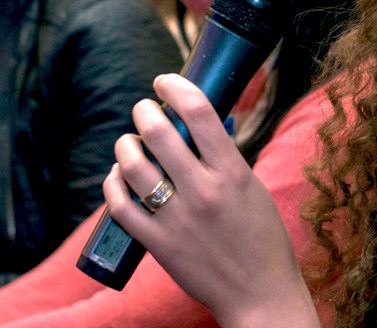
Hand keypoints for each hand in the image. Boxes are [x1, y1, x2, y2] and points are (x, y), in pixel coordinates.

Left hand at [104, 74, 319, 327]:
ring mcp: (178, 219)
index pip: (199, 112)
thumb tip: (199, 125)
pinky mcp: (159, 244)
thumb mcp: (253, 188)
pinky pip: (121, 206)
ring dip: (125, 146)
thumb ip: (225, 159)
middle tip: (145, 111)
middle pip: (158, 133)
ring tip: (130, 143)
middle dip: (144, 112)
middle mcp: (203, 192)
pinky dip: (113, 184)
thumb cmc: (263, 239)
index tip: (165, 81)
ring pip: (133, 166)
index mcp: (233, 173)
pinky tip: (118, 177)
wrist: (261, 295)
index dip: (176, 87)